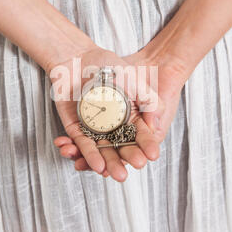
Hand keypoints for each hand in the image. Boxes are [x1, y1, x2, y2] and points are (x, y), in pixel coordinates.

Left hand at [52, 46, 163, 181]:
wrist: (77, 58)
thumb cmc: (108, 65)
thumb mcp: (135, 80)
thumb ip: (149, 100)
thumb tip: (155, 126)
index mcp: (130, 118)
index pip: (141, 136)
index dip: (147, 146)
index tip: (152, 155)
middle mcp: (114, 127)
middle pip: (121, 149)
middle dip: (124, 161)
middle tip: (127, 173)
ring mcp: (95, 129)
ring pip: (101, 151)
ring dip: (105, 164)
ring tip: (109, 174)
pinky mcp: (76, 129)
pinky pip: (81, 144)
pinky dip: (85, 153)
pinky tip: (87, 163)